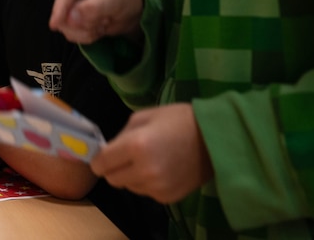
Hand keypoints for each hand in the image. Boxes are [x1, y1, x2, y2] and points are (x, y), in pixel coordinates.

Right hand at [49, 0, 142, 43]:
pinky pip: (69, 31)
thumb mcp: (116, 1)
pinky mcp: (66, 13)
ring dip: (86, 30)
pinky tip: (96, 26)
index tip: (55, 24)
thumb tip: (71, 17)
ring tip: (103, 22)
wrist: (128, 10)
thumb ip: (95, 7)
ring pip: (64, 23)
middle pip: (63, 8)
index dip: (61, 7)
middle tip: (105, 20)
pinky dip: (84, 34)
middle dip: (84, 22)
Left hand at [91, 103, 212, 203]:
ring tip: (148, 160)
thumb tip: (108, 149)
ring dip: (131, 175)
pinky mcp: (167, 197)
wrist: (215, 138)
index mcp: (136, 146)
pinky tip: (161, 168)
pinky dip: (147, 182)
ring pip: (129, 186)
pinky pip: (145, 192)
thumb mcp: (144, 115)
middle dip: (113, 168)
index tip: (101, 156)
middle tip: (125, 156)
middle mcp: (144, 170)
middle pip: (112, 179)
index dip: (98, 159)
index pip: (102, 163)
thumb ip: (122, 134)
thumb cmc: (178, 120)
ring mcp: (156, 187)